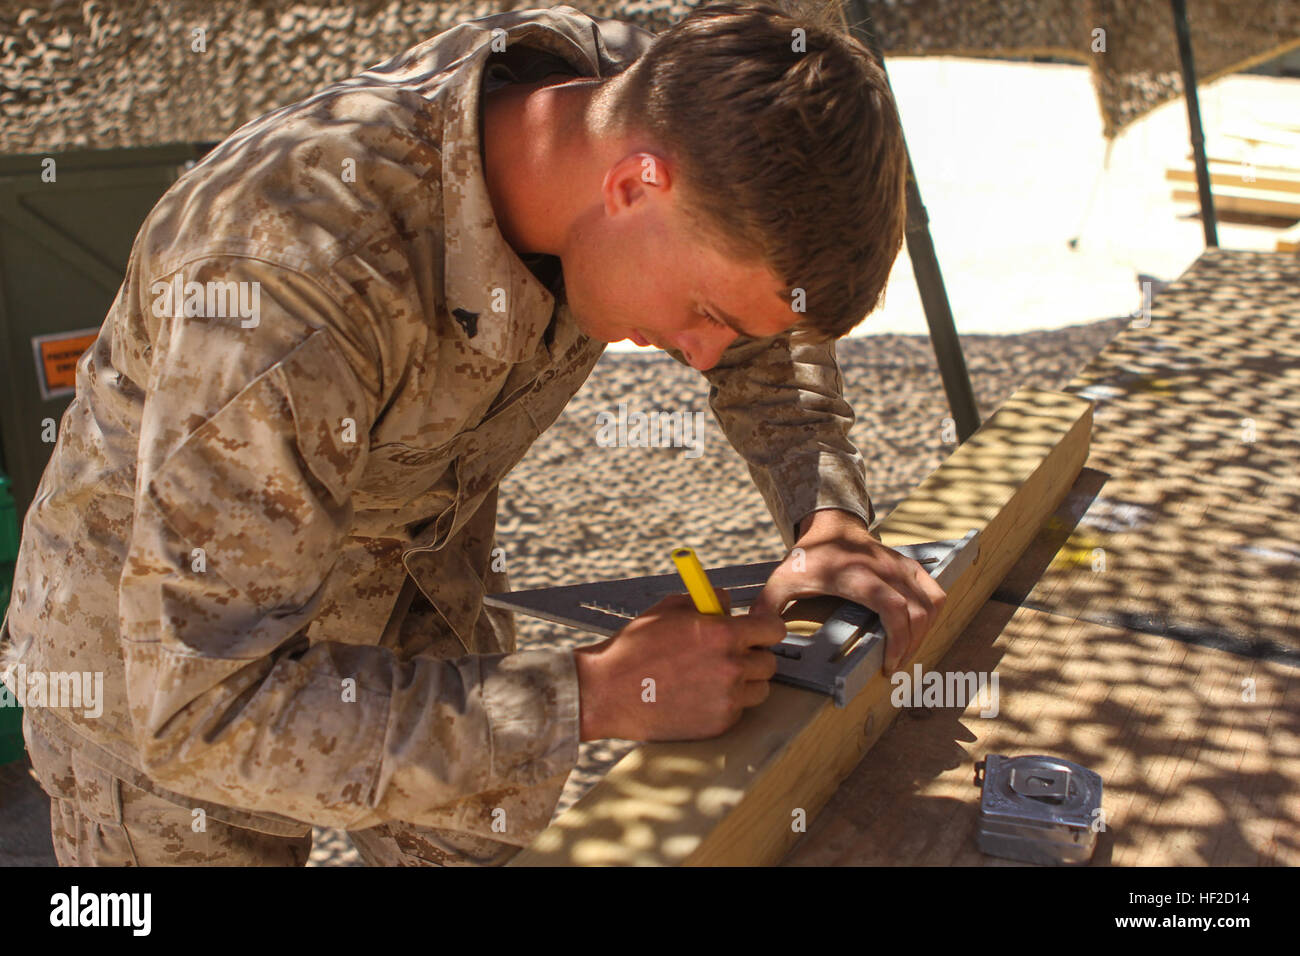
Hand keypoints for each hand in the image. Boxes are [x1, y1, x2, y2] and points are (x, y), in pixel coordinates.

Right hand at [573, 590, 784, 741]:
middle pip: (770, 662)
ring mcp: (727, 699)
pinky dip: (726, 703)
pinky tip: (698, 696)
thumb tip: (729, 604)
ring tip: (714, 677)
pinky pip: (739, 710)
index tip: (758, 632)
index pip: (774, 630)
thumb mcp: (670, 609)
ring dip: (745, 682)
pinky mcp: (719, 724)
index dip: (765, 629)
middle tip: (732, 655)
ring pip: (759, 689)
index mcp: (723, 634)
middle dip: (754, 656)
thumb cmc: (634, 647)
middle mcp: (731, 667)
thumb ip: (708, 602)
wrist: (606, 691)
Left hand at [750, 509, 946, 672]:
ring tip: (906, 652)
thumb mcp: (781, 580)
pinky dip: (933, 614)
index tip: (889, 667)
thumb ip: (766, 608)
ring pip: (932, 603)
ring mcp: (902, 567)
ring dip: (925, 632)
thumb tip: (756, 637)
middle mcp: (886, 571)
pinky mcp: (911, 566)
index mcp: (859, 577)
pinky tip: (919, 631)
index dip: (899, 642)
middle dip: (911, 646)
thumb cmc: (808, 557)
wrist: (831, 525)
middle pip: (918, 613)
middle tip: (895, 667)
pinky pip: (935, 591)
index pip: (894, 611)